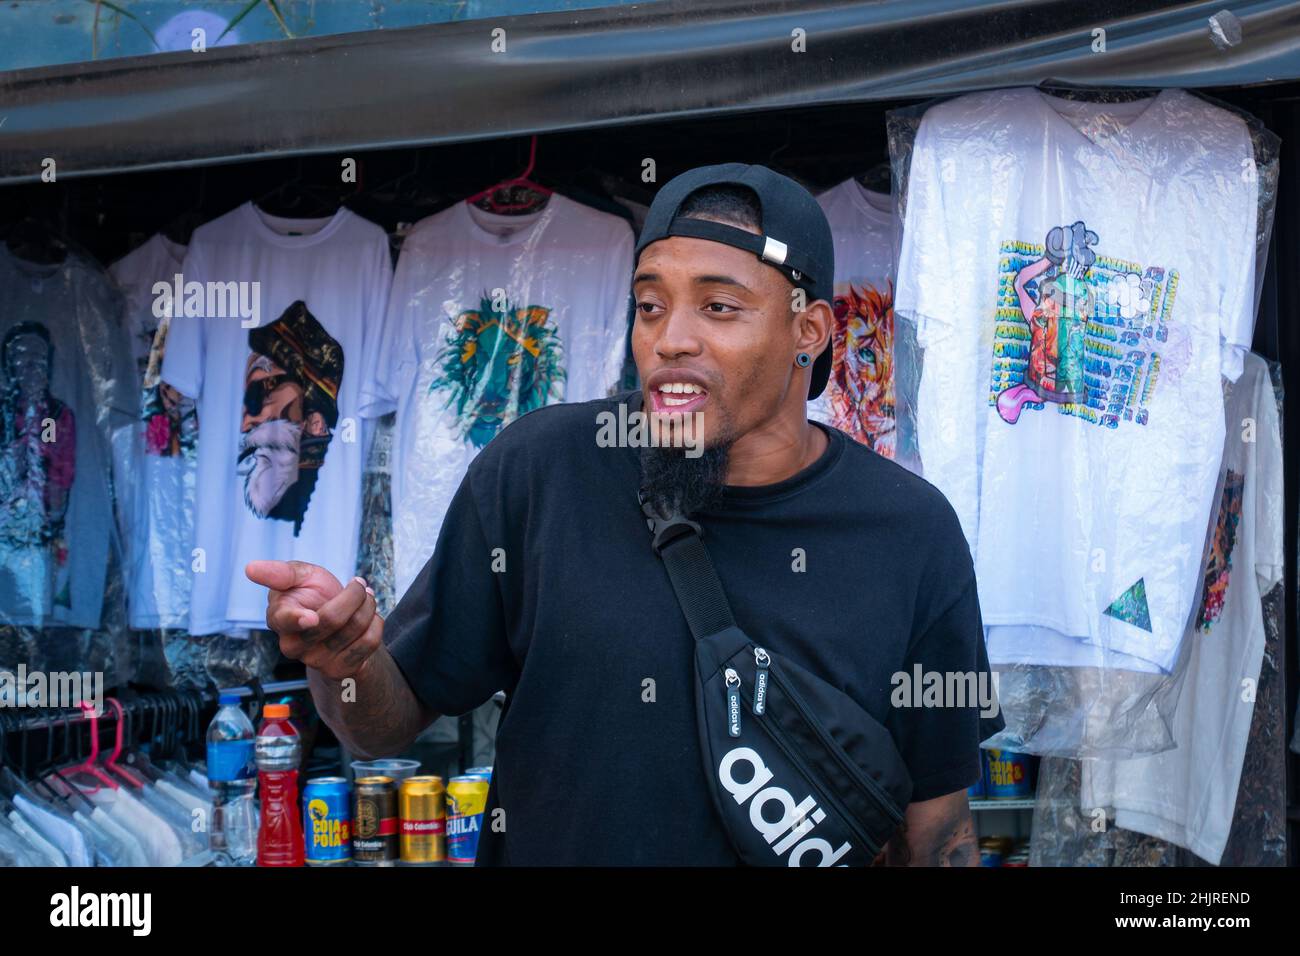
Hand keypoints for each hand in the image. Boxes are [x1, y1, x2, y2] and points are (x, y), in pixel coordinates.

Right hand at [246, 560, 382, 680]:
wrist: (338, 620)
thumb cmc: (312, 593)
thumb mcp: (299, 575)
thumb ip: (280, 573)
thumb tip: (250, 568)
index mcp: (279, 618)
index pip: (285, 621)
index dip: (298, 619)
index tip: (311, 617)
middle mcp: (293, 645)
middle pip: (332, 619)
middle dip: (354, 594)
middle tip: (359, 583)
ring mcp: (316, 661)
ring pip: (355, 629)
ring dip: (368, 606)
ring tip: (366, 598)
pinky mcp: (339, 670)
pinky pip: (369, 644)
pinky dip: (377, 623)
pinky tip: (370, 618)